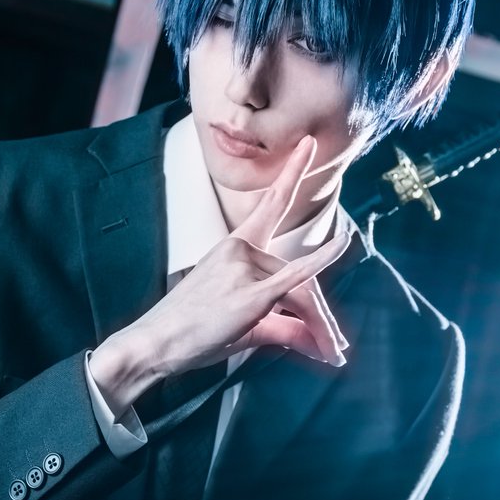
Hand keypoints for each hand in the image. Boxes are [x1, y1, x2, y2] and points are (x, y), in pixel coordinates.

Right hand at [90, 136, 350, 414]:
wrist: (154, 343)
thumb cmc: (192, 333)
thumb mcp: (242, 324)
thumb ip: (285, 327)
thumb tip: (321, 344)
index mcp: (236, 247)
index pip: (270, 204)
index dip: (291, 173)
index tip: (308, 144)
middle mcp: (241, 249)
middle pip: (301, 278)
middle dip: (320, 317)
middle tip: (334, 350)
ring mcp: (244, 268)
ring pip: (302, 294)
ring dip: (320, 328)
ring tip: (329, 355)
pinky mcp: (250, 293)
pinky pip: (296, 276)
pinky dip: (323, 257)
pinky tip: (344, 242)